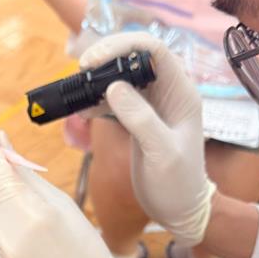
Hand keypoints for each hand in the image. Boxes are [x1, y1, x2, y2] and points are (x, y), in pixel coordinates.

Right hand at [80, 32, 214, 245]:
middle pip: (136, 57)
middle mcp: (167, 93)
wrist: (179, 210)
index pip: (155, 51)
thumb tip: (113, 87)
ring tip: (77, 88)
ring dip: (99, 78)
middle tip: (81, 70)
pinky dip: (97, 99)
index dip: (124, 47)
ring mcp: (152, 105)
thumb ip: (140, 119)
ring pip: (122, 76)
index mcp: (181, 93)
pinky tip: (81, 108)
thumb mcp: (162, 153)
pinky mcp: (137, 118)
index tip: (95, 60)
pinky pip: (115, 99)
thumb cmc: (178, 183)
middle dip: (107, 58)